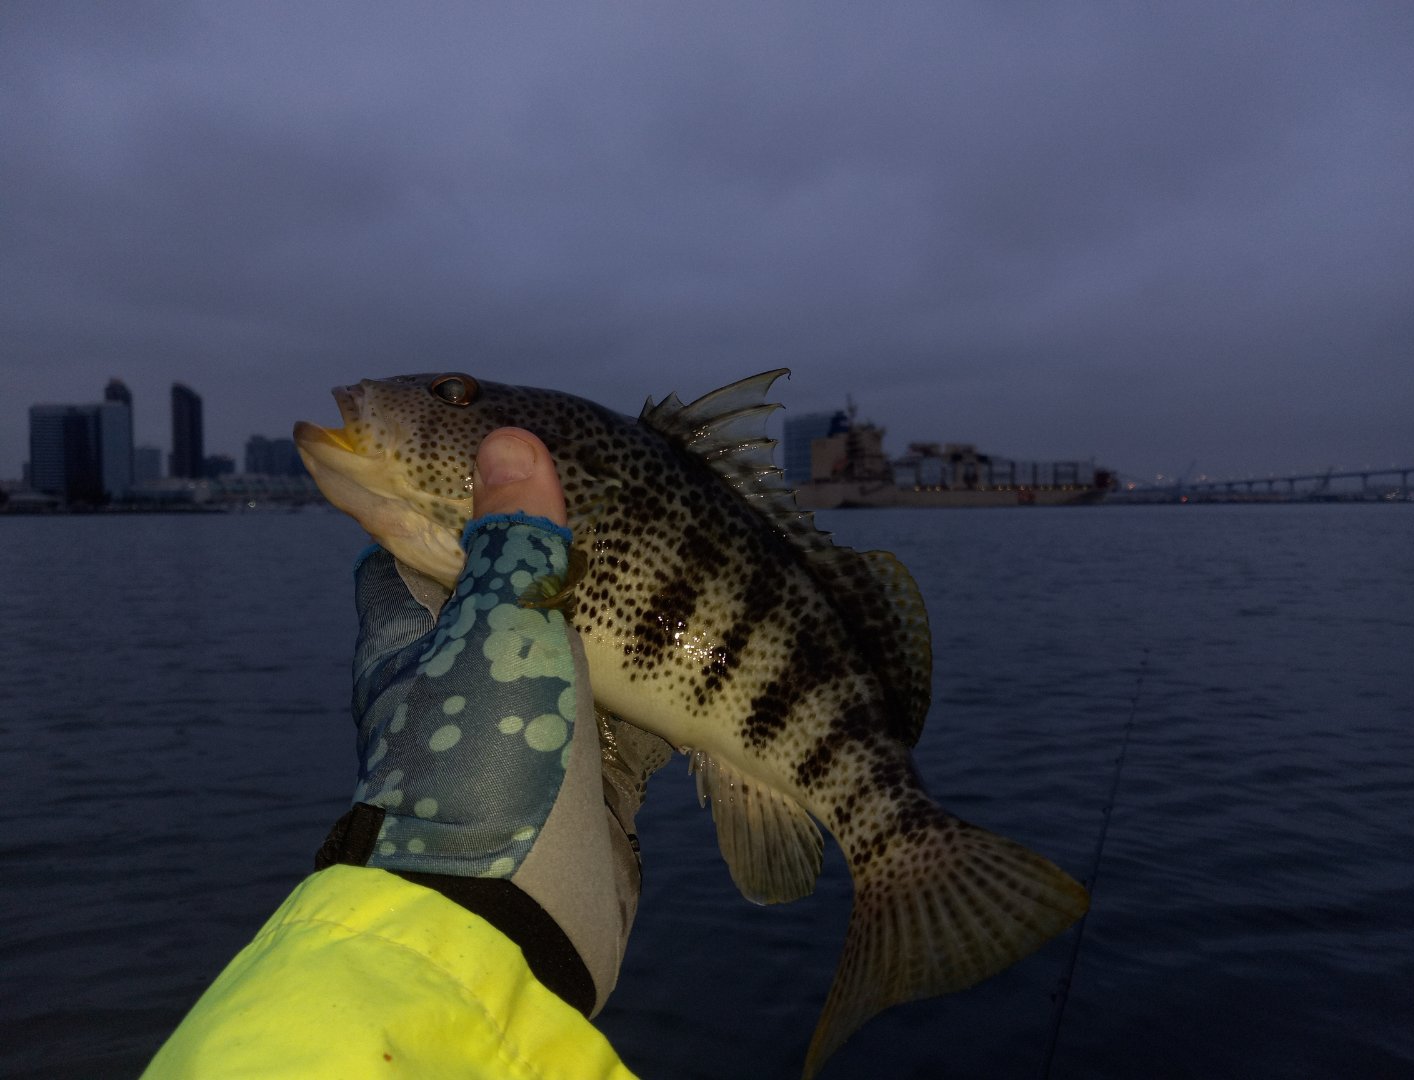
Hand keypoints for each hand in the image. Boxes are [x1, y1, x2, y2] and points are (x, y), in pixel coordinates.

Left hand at [317, 428, 636, 1013]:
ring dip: (612, 612)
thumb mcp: (499, 631)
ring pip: (565, 645)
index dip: (445, 486)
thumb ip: (517, 536)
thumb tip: (514, 437)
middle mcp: (458, 675)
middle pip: (500, 585)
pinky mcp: (579, 776)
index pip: (408, 533)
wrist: (513, 925)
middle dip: (553, 547)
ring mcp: (520, 728)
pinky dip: (648, 682)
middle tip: (612, 500)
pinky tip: (691, 650)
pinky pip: (613, 710)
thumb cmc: (483, 767)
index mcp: (411, 633)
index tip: (502, 455)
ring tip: (666, 560)